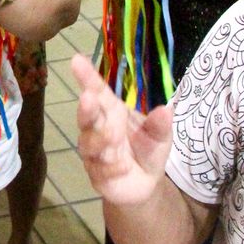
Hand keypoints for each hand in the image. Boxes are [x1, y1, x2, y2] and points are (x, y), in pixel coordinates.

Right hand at [71, 55, 171, 205]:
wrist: (145, 185)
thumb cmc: (148, 150)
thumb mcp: (161, 135)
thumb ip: (161, 124)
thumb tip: (166, 109)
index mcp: (112, 111)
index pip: (97, 91)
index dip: (86, 76)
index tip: (77, 59)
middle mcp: (98, 129)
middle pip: (87, 117)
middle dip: (86, 108)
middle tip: (88, 98)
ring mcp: (94, 152)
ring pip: (89, 144)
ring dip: (100, 139)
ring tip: (114, 136)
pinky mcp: (97, 175)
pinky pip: (100, 170)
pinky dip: (112, 168)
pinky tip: (123, 167)